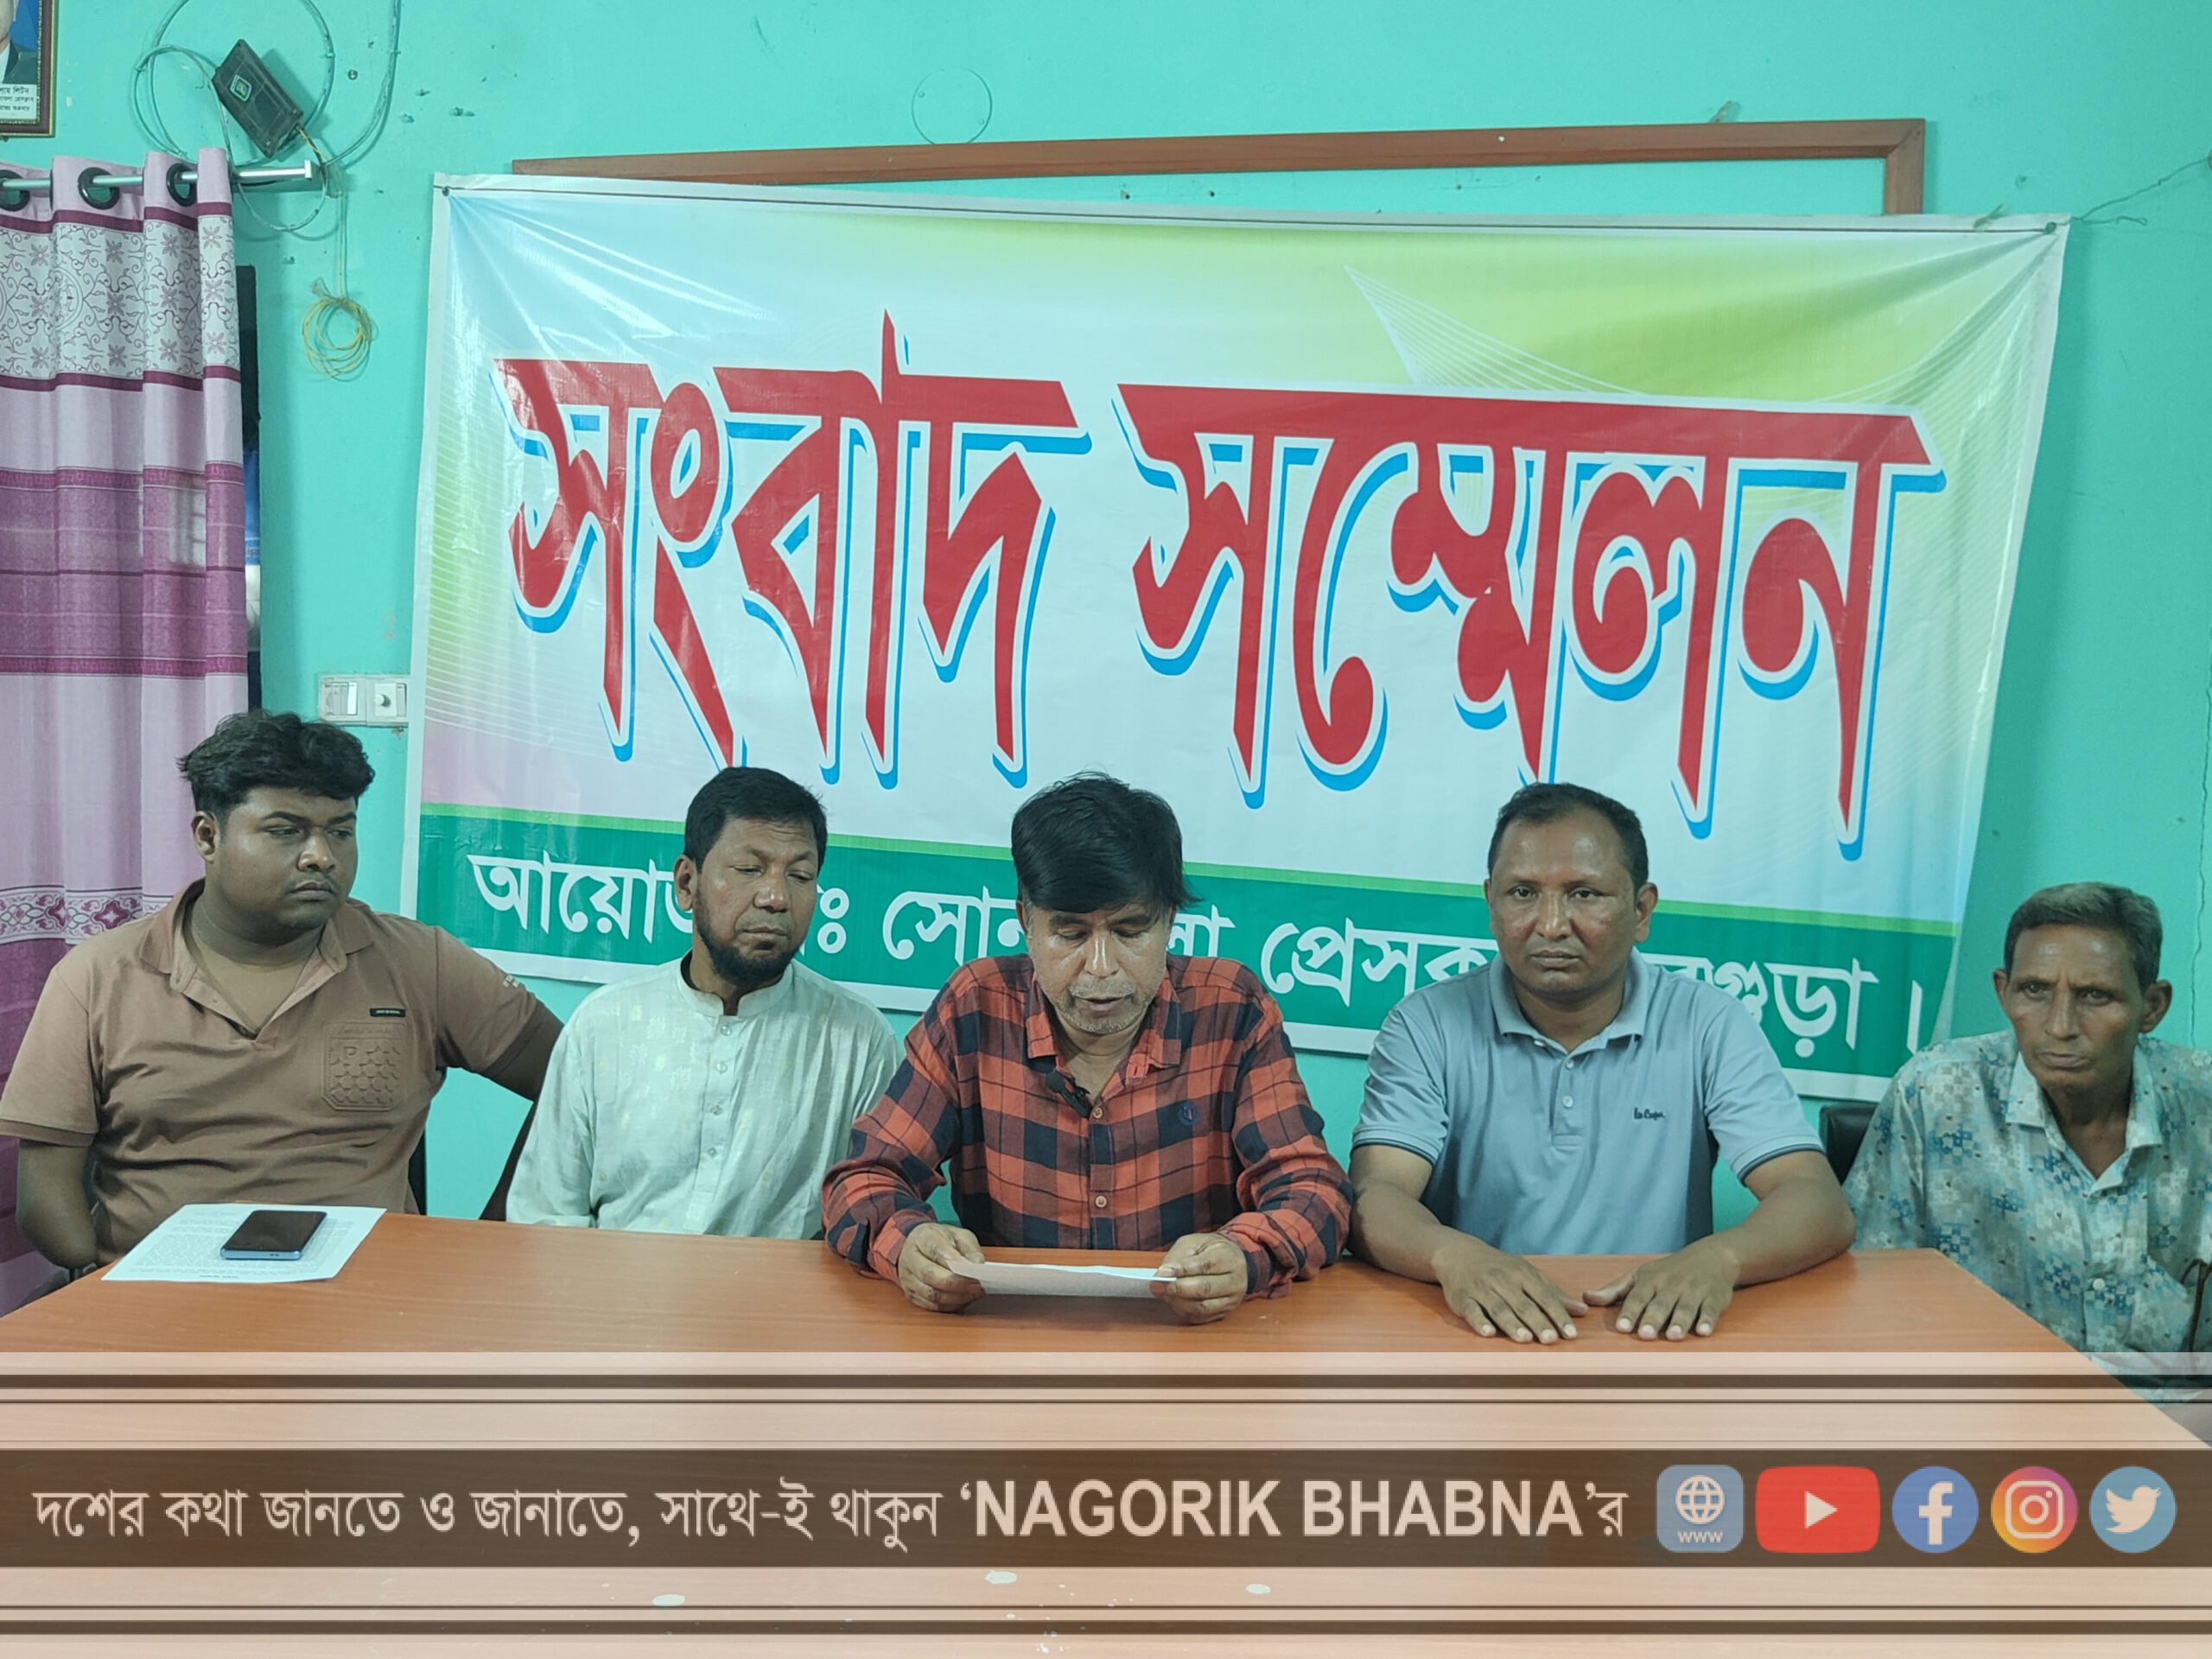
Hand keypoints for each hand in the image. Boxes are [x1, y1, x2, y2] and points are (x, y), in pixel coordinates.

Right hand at [894, 1221, 986, 1313]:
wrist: (919, 1246)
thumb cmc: (941, 1240)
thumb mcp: (959, 1236)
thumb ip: (970, 1249)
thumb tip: (978, 1266)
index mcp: (922, 1237)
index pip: (936, 1250)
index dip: (955, 1261)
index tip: (974, 1269)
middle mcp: (910, 1258)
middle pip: (930, 1275)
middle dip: (957, 1283)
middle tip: (977, 1285)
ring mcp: (908, 1278)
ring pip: (931, 1294)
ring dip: (956, 1297)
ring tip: (974, 1293)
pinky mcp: (911, 1294)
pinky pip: (931, 1305)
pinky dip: (950, 1305)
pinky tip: (964, 1299)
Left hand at [1150, 1232, 1248, 1323]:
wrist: (1232, 1262)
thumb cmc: (1211, 1251)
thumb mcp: (1194, 1243)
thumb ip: (1179, 1257)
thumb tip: (1163, 1274)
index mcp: (1228, 1257)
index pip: (1205, 1266)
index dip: (1182, 1270)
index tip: (1162, 1272)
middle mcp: (1234, 1280)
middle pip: (1205, 1288)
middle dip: (1177, 1288)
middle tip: (1157, 1285)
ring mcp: (1231, 1300)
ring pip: (1202, 1307)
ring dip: (1178, 1301)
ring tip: (1163, 1293)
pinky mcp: (1224, 1313)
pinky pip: (1200, 1317)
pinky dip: (1183, 1311)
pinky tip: (1173, 1301)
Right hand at [1436, 1238, 1587, 1341]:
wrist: (1459, 1254)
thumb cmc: (1500, 1268)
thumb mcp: (1528, 1274)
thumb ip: (1554, 1294)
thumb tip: (1583, 1311)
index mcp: (1522, 1274)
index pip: (1544, 1296)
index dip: (1558, 1315)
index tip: (1571, 1333)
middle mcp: (1503, 1280)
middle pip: (1523, 1304)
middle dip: (1537, 1322)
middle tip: (1551, 1339)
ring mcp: (1481, 1289)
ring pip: (1499, 1308)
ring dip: (1512, 1324)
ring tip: (1525, 1338)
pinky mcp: (1462, 1298)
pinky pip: (1471, 1311)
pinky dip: (1479, 1322)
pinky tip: (1488, 1333)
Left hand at [1585, 1238, 1739, 1339]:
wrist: (1711, 1256)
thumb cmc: (1668, 1271)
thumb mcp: (1640, 1275)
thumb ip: (1614, 1290)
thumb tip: (1586, 1299)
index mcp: (1651, 1280)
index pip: (1637, 1297)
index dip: (1629, 1312)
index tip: (1621, 1327)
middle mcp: (1672, 1285)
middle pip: (1661, 1304)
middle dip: (1652, 1318)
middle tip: (1644, 1334)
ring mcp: (1694, 1291)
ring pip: (1686, 1307)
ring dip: (1680, 1321)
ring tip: (1673, 1336)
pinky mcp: (1714, 1298)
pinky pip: (1711, 1309)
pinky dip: (1708, 1320)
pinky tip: (1703, 1331)